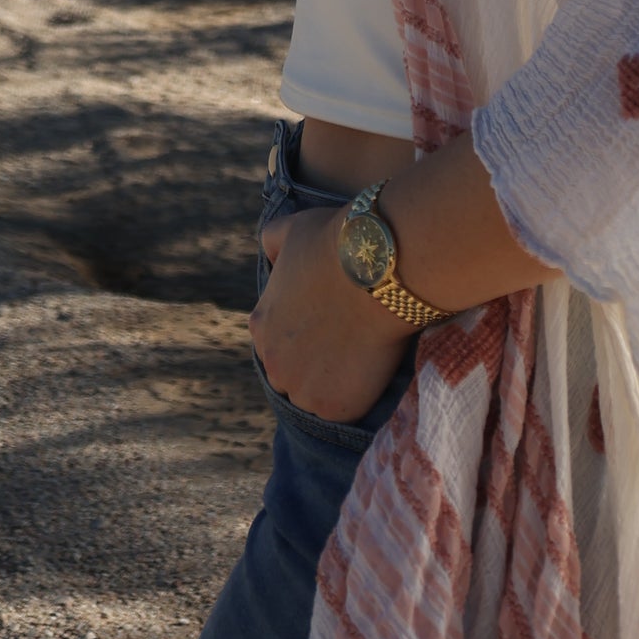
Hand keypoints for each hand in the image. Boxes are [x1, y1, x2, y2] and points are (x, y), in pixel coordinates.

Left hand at [251, 205, 410, 423]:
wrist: (377, 267)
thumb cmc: (337, 243)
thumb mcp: (293, 229)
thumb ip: (273, 240)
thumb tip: (272, 255)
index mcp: (260, 325)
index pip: (277, 340)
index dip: (305, 333)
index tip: (330, 322)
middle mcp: (272, 364)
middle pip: (293, 373)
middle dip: (315, 361)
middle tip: (349, 341)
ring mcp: (302, 391)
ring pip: (317, 395)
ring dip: (335, 382)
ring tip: (364, 355)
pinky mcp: (333, 409)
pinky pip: (346, 410)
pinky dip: (359, 395)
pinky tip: (374, 368)